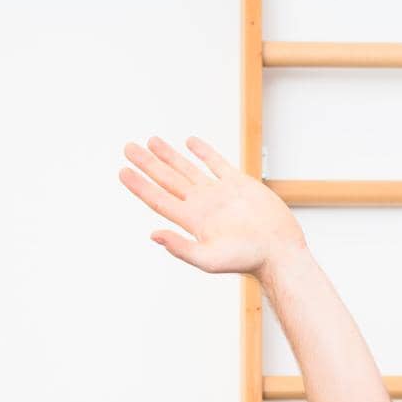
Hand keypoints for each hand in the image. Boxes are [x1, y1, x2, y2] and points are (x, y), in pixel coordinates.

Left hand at [119, 135, 304, 280]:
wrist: (278, 250)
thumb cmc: (247, 259)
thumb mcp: (209, 259)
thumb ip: (180, 248)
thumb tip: (153, 235)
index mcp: (192, 221)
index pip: (159, 199)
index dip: (140, 185)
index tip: (122, 171)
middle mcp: (202, 205)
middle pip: (167, 180)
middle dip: (147, 164)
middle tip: (128, 148)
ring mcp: (219, 193)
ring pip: (187, 169)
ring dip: (169, 155)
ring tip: (151, 141)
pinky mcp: (238, 184)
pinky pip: (216, 163)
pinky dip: (203, 152)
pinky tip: (189, 142)